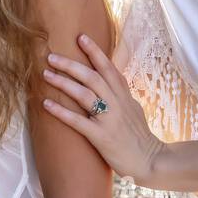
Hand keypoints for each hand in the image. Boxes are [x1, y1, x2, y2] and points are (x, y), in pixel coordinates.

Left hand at [41, 34, 166, 186]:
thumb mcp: (134, 109)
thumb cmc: (141, 137)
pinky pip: (78, 121)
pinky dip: (61, 111)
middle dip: (71, 64)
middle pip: (92, 77)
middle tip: (51, 56)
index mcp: (125, 96)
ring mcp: (110, 120)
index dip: (95, 52)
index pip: (109, 68)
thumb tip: (111, 81)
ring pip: (84, 95)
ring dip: (63, 83)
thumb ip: (121, 95)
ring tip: (46, 74)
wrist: (151, 161)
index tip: (80, 37)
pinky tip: (46, 104)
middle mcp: (117, 103)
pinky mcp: (101, 137)